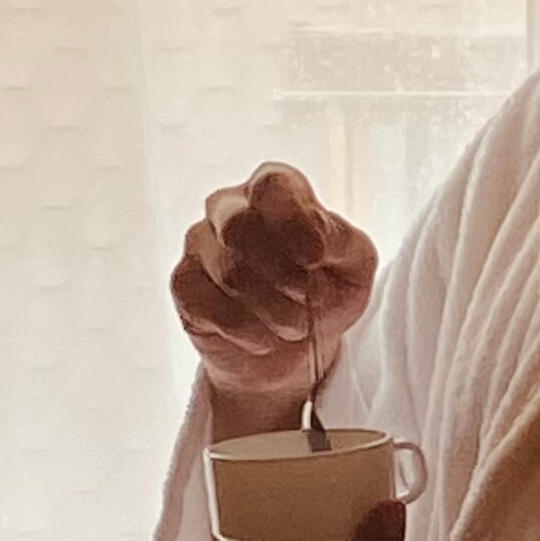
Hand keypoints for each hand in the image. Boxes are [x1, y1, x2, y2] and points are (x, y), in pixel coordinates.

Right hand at [173, 163, 377, 413]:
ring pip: (229, 272)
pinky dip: (249, 332)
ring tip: (293, 326)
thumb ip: (344, 241)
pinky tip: (264, 338)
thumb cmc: (325, 298)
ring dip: (274, 310)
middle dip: (283, 273)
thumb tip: (318, 235)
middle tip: (307, 299)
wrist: (291, 356)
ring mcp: (199, 243)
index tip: (316, 259)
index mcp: (275, 190)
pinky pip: (211, 307)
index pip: (273, 184)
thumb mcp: (354, 268)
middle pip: (240, 225)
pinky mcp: (184, 283)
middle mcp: (230, 207)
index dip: (295, 222)